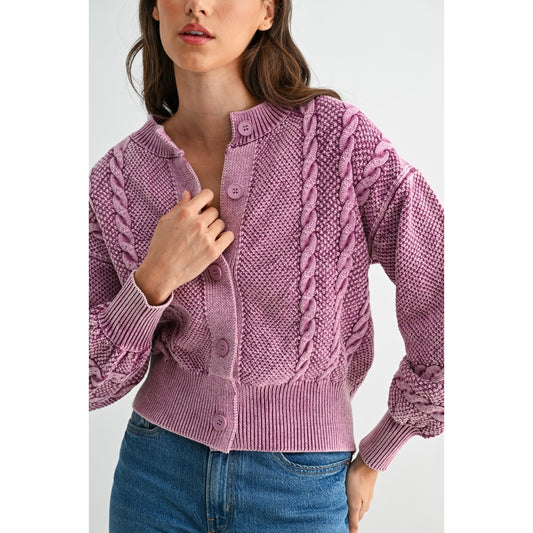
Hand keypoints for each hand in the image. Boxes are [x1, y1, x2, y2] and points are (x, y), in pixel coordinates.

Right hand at [134, 188, 234, 304]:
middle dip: (208, 217)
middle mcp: (197, 223)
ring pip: (221, 224)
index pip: (207, 195)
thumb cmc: (160, 246)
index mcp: (185, 213)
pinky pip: (229, 236)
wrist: (161, 272)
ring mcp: (206, 237)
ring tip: (204, 237)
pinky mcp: (213, 251)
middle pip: (214, 211)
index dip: (206, 200)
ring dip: (215, 228)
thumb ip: (179, 206)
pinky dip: (225, 237)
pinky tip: (217, 241)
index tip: (204, 207)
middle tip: (200, 227)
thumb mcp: (165, 222)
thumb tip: (188, 193)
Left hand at [345, 452, 378, 531]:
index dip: (347, 523)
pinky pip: (354, 490)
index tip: (339, 524)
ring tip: (339, 501)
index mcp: (363, 507)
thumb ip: (353, 519)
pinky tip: (343, 489)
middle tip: (337, 514)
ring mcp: (363, 491)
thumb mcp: (354, 503)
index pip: (354, 521)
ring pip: (354, 500)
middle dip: (347, 514)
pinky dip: (348, 492)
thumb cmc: (359, 480)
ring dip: (348, 502)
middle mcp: (364, 500)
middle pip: (354, 511)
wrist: (365, 462)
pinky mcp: (361, 481)